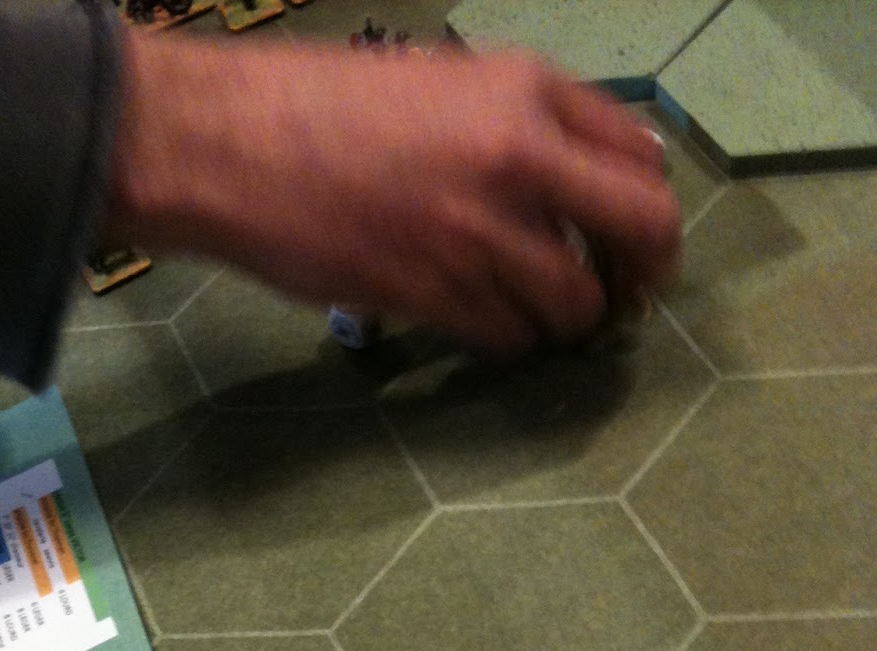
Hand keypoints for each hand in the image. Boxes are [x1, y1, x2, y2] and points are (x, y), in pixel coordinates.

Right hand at [107, 36, 680, 356]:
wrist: (232, 145)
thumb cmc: (321, 107)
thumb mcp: (441, 84)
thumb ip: (519, 124)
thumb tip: (579, 177)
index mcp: (527, 91)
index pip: (640, 157)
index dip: (644, 211)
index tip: (627, 243)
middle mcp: (523, 158)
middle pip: (642, 231)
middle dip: (639, 276)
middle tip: (615, 298)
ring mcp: (481, 235)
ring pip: (573, 306)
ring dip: (560, 321)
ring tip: (526, 313)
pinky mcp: (437, 297)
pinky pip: (507, 339)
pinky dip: (503, 340)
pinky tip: (475, 322)